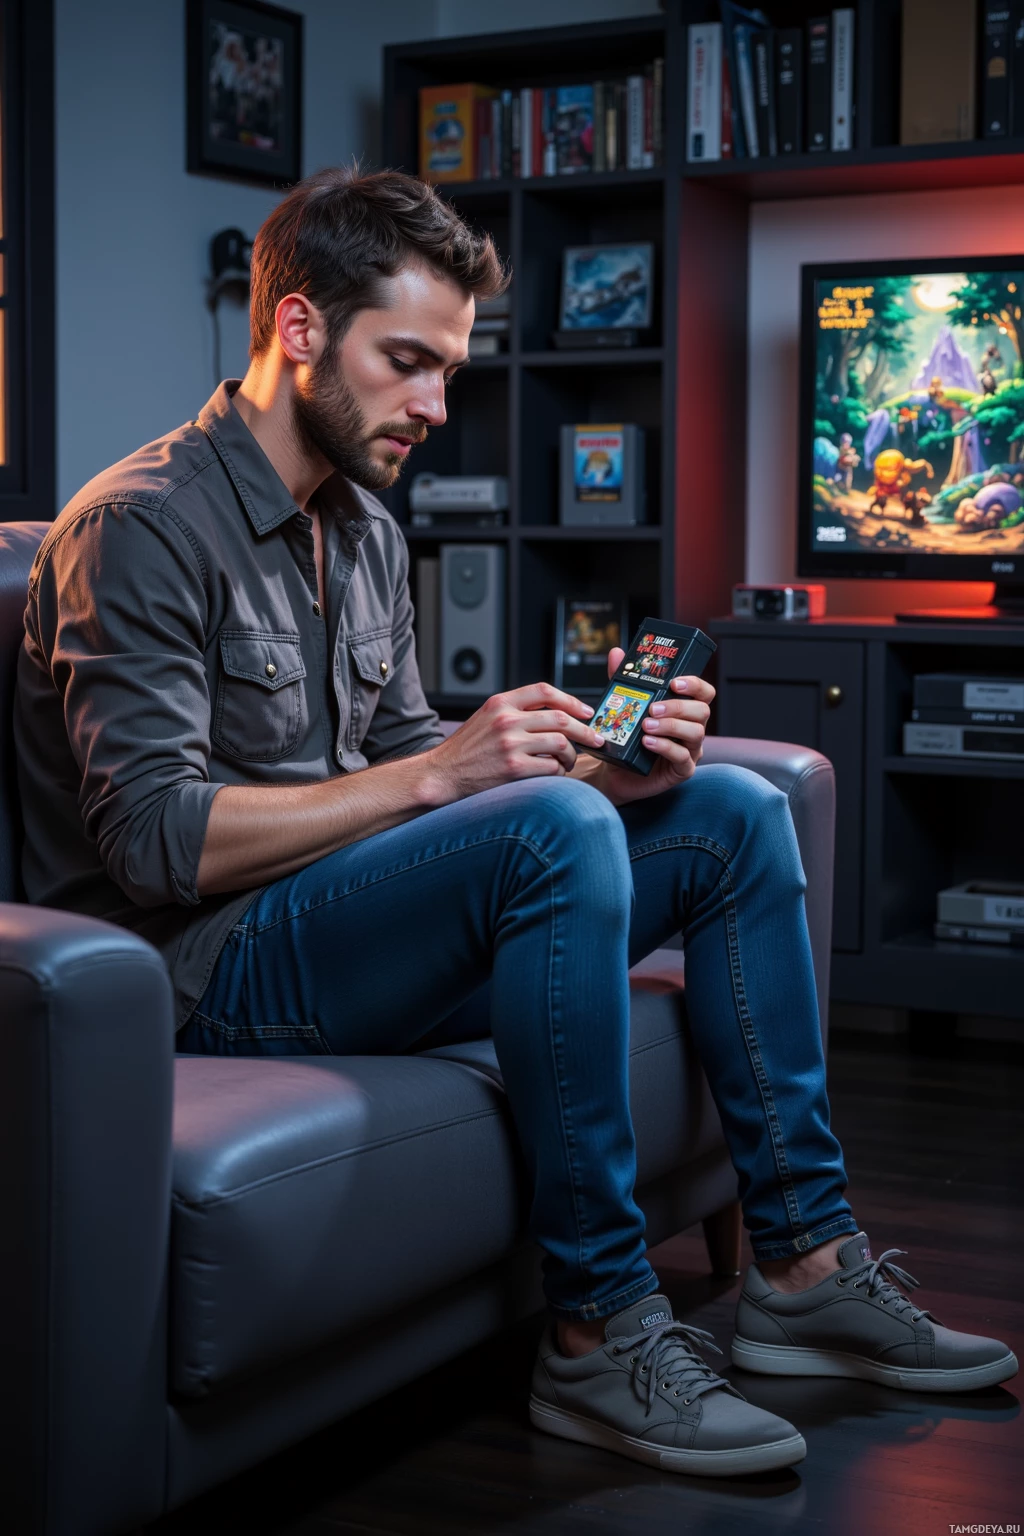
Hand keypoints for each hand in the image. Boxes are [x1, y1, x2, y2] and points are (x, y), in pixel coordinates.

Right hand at [426, 682, 603, 802]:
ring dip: (571, 754)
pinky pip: (551, 767)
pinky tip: (554, 774)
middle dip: (584, 730)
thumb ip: (514, 711)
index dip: (571, 700)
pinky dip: (558, 771)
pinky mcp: (513, 769)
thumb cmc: (465, 750)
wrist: (441, 775)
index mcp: (500, 703)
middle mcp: (506, 720)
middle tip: (596, 739)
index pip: (544, 691)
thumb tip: (553, 713)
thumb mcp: (486, 718)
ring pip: (560, 743)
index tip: (586, 711)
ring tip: (569, 761)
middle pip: (560, 718)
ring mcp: (510, 744)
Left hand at [578, 647, 714, 806]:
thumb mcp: (624, 706)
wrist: (615, 771)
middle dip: (678, 706)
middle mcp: (692, 728)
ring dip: (671, 726)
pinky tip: (648, 743)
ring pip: (696, 733)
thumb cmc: (627, 737)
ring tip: (646, 726)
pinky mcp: (682, 770)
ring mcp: (690, 750)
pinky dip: (666, 748)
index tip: (674, 682)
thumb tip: (617, 654)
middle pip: (702, 711)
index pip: (703, 693)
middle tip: (653, 708)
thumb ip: (624, 681)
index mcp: (684, 710)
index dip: (695, 684)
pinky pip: (683, 758)